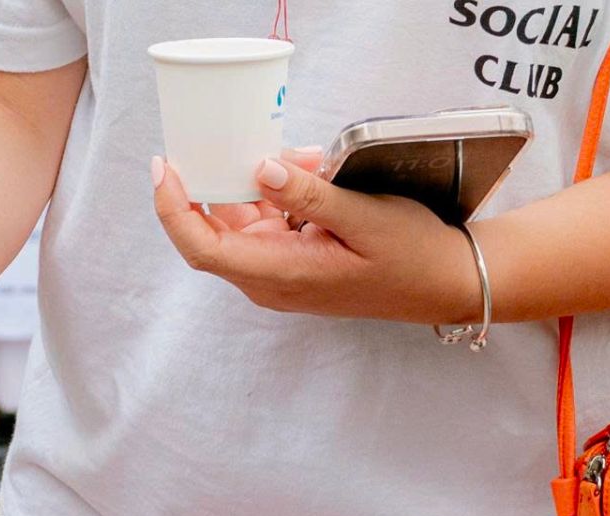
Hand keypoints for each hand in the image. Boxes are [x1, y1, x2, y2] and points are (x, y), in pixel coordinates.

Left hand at [151, 149, 481, 324]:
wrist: (444, 283)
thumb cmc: (411, 256)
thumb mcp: (365, 217)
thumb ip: (310, 194)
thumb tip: (261, 168)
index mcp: (279, 274)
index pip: (203, 247)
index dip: (174, 210)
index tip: (164, 168)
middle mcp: (269, 279)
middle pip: (214, 231)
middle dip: (213, 182)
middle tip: (216, 138)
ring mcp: (279, 272)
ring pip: (243, 221)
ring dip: (256, 182)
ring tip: (304, 155)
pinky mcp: (293, 260)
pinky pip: (269, 222)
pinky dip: (279, 192)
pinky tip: (311, 168)